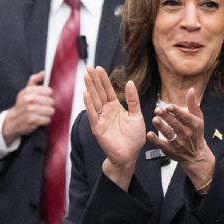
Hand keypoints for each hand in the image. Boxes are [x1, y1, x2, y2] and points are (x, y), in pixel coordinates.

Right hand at [2, 71, 55, 141]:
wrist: (12, 120)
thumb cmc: (22, 104)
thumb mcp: (26, 91)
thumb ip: (34, 80)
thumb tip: (43, 73)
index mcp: (28, 91)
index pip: (49, 91)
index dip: (47, 96)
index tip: (43, 98)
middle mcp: (29, 99)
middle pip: (51, 101)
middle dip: (48, 106)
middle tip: (41, 107)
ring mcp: (31, 110)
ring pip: (51, 111)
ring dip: (47, 114)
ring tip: (40, 113)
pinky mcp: (33, 120)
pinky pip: (48, 119)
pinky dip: (45, 121)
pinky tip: (39, 119)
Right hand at [83, 66, 146, 189]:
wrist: (129, 155)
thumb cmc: (133, 139)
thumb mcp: (137, 116)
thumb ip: (133, 100)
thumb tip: (130, 82)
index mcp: (115, 108)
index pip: (108, 90)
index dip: (103, 79)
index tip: (99, 68)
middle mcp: (106, 112)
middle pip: (99, 92)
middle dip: (94, 80)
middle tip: (89, 67)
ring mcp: (101, 119)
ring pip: (94, 100)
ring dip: (90, 88)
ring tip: (86, 76)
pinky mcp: (97, 128)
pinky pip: (93, 114)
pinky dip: (89, 104)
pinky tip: (86, 93)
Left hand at [151, 88, 215, 193]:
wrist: (196, 155)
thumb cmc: (196, 133)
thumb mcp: (198, 119)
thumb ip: (193, 104)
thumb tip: (191, 89)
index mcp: (194, 125)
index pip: (184, 117)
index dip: (176, 111)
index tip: (168, 106)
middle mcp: (187, 134)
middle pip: (175, 124)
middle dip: (166, 117)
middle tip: (157, 110)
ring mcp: (179, 143)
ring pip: (169, 134)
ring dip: (161, 127)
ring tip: (155, 119)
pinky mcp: (171, 150)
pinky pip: (162, 145)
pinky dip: (156, 140)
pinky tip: (150, 134)